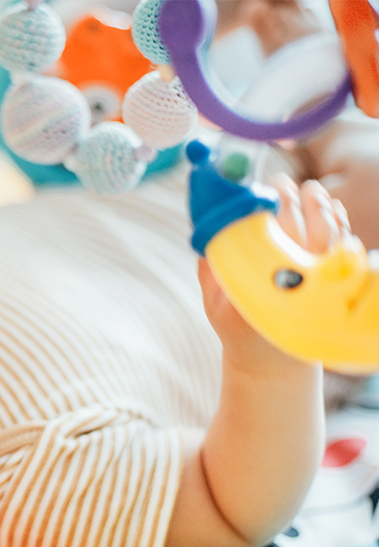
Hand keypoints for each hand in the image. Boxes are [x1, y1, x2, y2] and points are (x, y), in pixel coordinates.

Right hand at [197, 174, 347, 372]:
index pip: (270, 239)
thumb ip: (210, 269)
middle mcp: (296, 286)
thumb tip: (205, 230)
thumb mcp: (215, 305)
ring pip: (329, 235)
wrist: (273, 362)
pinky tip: (328, 208)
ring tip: (309, 189)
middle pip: (302, 230)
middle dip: (292, 200)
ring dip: (320, 207)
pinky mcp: (335, 284)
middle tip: (279, 182)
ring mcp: (321, 285)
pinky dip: (338, 224)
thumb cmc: (240, 330)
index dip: (266, 209)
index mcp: (263, 288)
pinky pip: (343, 247)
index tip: (258, 190)